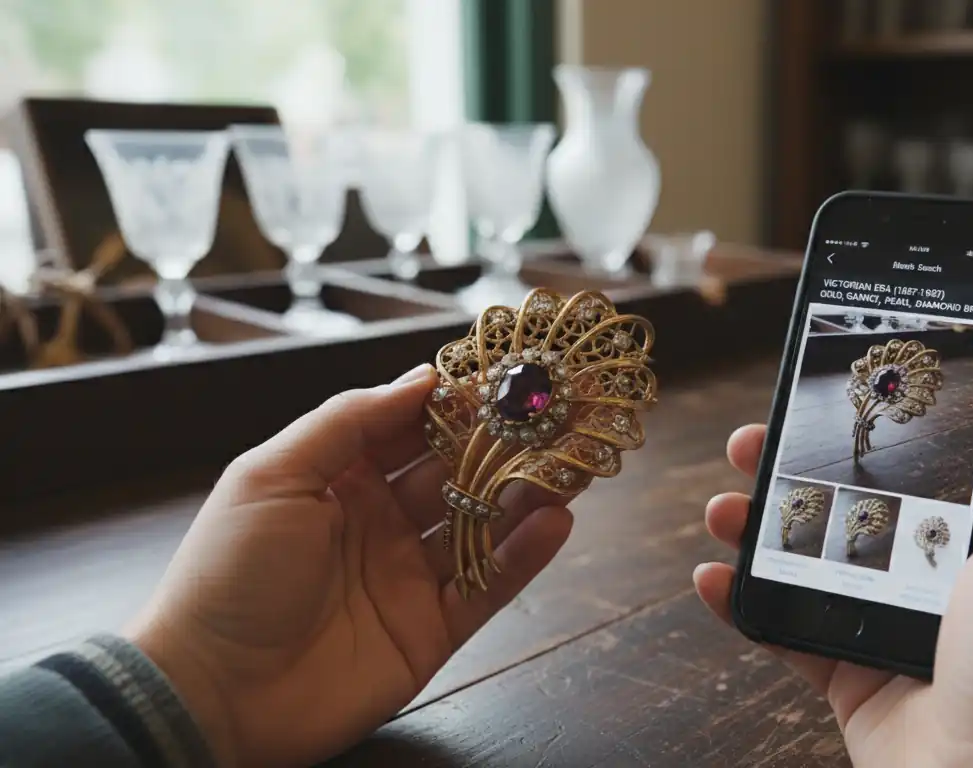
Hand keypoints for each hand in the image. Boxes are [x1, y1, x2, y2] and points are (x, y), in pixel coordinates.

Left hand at [126, 365, 573, 767]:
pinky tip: (556, 521)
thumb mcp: (273, 476)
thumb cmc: (226, 575)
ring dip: (525, 493)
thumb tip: (421, 378)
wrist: (210, 693)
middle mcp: (379, 521)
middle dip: (504, 442)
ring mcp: (407, 576)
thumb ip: (348, 421)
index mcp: (338, 478)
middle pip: (455, 472)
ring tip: (572, 461)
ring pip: (481, 526)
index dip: (455, 399)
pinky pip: (487, 586)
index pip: (410, 426)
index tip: (505, 369)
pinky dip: (524, 555)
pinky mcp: (430, 630)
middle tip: (557, 411)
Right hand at [694, 362, 972, 766]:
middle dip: (794, 469)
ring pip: (808, 561)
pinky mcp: (850, 677)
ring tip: (721, 505)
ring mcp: (888, 627)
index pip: (923, 461)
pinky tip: (711, 576)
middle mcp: (938, 577)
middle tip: (753, 442)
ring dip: (756, 528)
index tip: (827, 391)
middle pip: (851, 503)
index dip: (875, 425)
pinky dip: (741, 604)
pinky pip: (784, 630)